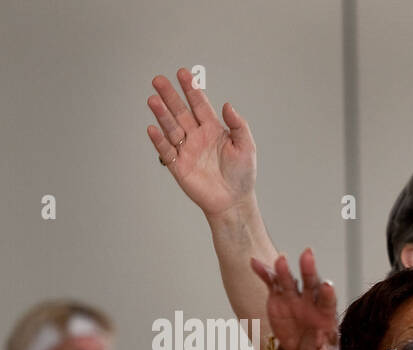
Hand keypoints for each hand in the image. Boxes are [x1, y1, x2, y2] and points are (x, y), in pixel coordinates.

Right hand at [147, 68, 255, 217]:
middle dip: (170, 96)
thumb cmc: (241, 175)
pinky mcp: (178, 166)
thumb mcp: (246, 147)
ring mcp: (186, 150)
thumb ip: (239, 125)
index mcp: (213, 129)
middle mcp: (197, 136)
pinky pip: (166, 150)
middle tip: (159, 80)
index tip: (184, 74)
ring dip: (162, 114)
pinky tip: (153, 128)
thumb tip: (228, 105)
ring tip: (153, 99)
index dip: (192, 90)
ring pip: (171, 128)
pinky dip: (159, 140)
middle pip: (180, 112)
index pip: (200, 105)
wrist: (233, 201)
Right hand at [250, 249, 338, 349]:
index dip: (327, 294)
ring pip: (291, 280)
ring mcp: (295, 297)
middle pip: (312, 283)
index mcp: (326, 315)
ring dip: (285, 269)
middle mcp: (311, 301)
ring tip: (280, 259)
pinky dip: (264, 272)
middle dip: (309, 270)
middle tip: (308, 255)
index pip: (328, 302)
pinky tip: (254, 262)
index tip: (327, 285)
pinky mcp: (279, 297)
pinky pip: (271, 282)